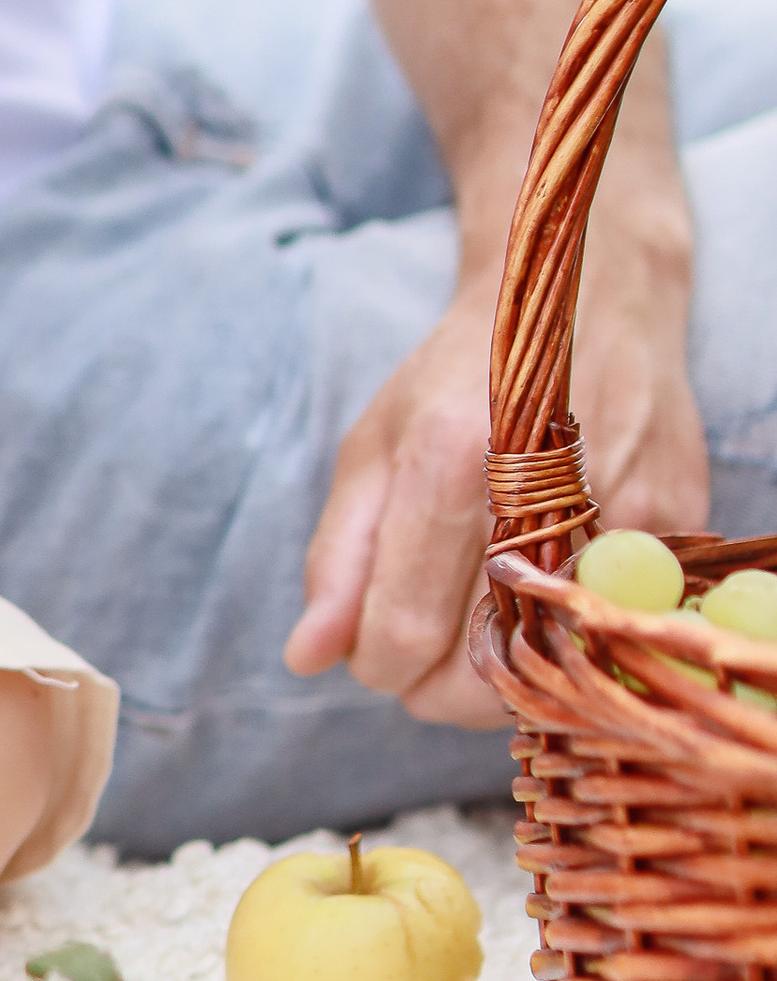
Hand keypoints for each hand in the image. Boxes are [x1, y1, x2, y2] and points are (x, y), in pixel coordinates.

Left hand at [284, 211, 704, 724]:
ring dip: (499, 668)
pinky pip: (606, 630)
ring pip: (545, 669)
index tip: (374, 649)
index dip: (376, 664)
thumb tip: (306, 658)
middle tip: (424, 639)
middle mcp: (538, 486)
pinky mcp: (674, 522)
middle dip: (431, 682)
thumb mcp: (375, 445)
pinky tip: (541, 590)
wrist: (586, 298)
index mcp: (447, 458)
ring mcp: (617, 508)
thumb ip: (337, 557)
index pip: (404, 631)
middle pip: (477, 673)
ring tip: (478, 612)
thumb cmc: (463, 376)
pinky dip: (565, 631)